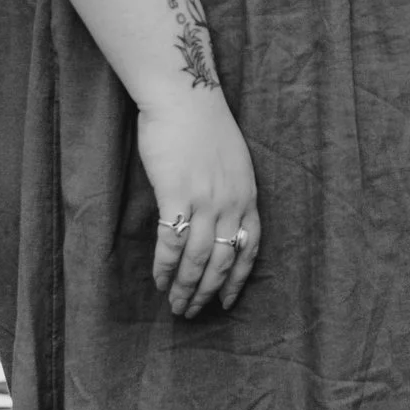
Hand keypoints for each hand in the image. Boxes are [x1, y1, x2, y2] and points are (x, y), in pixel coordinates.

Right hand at [138, 90, 262, 316]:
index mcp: (248, 196)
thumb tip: (218, 221)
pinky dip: (165, 266)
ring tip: (176, 306)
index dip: (237, 279)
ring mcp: (205, 200)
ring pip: (198, 259)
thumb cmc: (203, 125)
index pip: (249, 249)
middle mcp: (232, 203)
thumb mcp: (232, 162)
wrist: (184, 96)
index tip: (227, 302)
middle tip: (192, 313)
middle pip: (222, 261)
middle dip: (207, 293)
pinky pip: (171, 242)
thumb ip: (230, 192)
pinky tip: (159, 280)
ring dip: (186, 287)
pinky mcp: (176, 194)